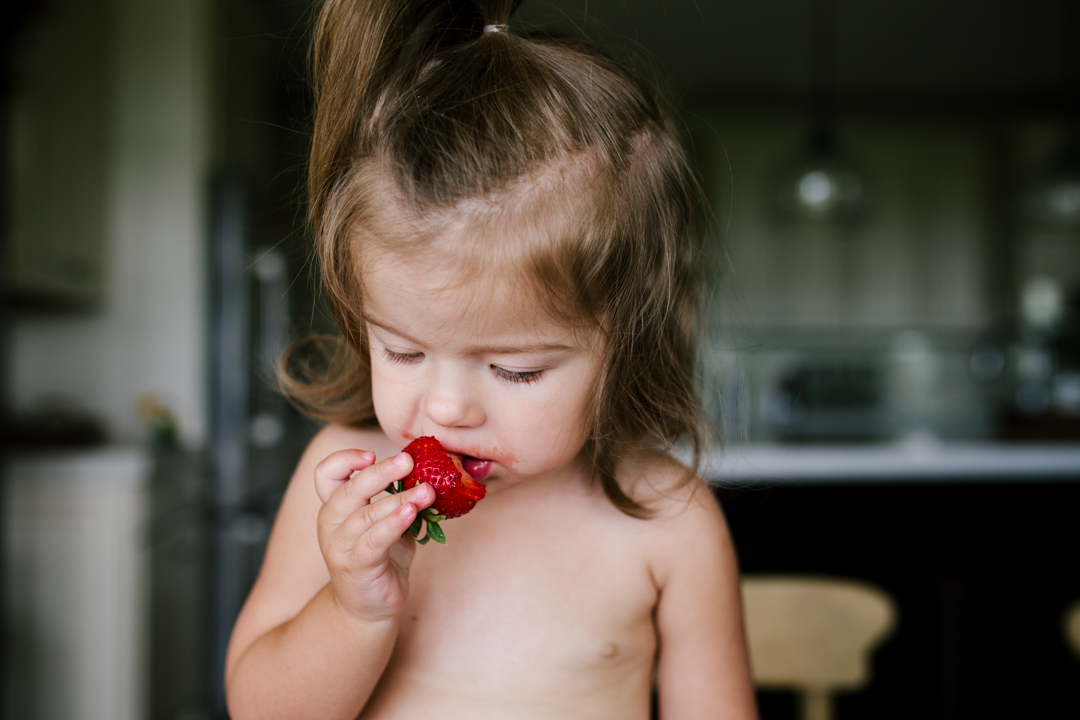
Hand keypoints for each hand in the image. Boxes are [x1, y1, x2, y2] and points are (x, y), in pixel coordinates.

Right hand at [314, 450, 435, 624]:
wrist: (368, 609)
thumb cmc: (379, 560)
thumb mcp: (386, 523)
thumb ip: (396, 500)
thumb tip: (428, 473)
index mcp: (335, 508)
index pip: (326, 474)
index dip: (344, 459)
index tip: (371, 454)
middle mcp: (331, 524)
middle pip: (349, 489)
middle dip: (380, 472)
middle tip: (409, 461)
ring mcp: (340, 547)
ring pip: (366, 514)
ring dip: (399, 499)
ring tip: (426, 490)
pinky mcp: (355, 567)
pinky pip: (374, 540)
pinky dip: (393, 524)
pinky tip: (411, 513)